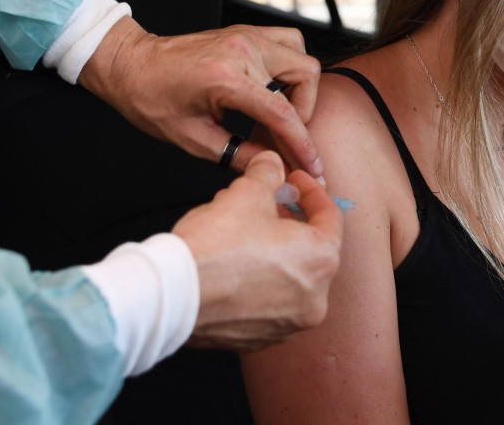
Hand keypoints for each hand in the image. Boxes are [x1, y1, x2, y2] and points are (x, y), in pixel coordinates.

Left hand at [78, 17, 323, 177]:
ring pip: (301, 57)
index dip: (303, 144)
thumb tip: (272, 167)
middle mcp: (242, 50)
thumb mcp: (193, 139)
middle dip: (304, 113)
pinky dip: (291, 66)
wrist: (131, 65)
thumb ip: (238, 154)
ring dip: (301, 89)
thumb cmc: (151, 100)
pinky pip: (288, 43)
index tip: (314, 167)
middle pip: (305, 77)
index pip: (282, 113)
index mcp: (226, 78)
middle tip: (285, 135)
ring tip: (282, 112)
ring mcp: (246, 36)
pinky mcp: (246, 33)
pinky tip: (276, 87)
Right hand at [172, 151, 343, 351]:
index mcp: (321, 261)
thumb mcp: (247, 193)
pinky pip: (268, 302)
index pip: (330, 217)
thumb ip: (267, 173)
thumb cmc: (215, 249)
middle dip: (289, 221)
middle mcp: (314, 299)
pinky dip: (258, 281)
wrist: (173, 295)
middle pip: (311, 249)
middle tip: (268, 204)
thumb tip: (271, 164)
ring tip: (245, 231)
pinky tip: (235, 264)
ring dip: (274, 252)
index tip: (295, 182)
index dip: (310, 191)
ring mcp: (288, 324)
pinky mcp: (260, 338)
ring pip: (289, 277)